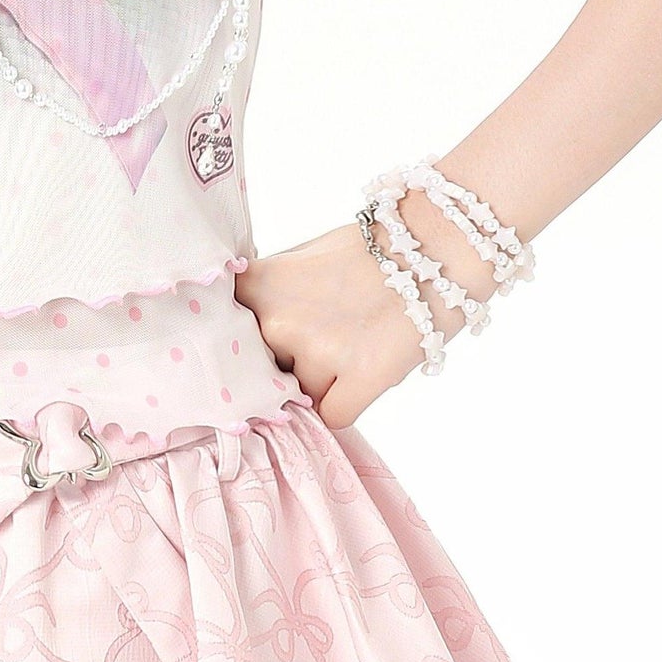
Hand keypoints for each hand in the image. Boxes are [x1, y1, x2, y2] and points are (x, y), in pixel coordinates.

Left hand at [235, 209, 489, 429]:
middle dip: (284, 363)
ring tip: (353, 344)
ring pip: (301, 395)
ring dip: (322, 381)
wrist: (439, 245)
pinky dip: (346, 402)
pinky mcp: (360, 380)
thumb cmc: (372, 249)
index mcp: (258, 285)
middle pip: (261, 372)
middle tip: (322, 337)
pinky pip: (333, 416)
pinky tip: (364, 371)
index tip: (249, 347)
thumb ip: (262, 296)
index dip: (239, 345)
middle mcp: (279, 321)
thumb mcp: (301, 257)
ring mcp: (319, 353)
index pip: (222, 337)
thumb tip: (232, 332)